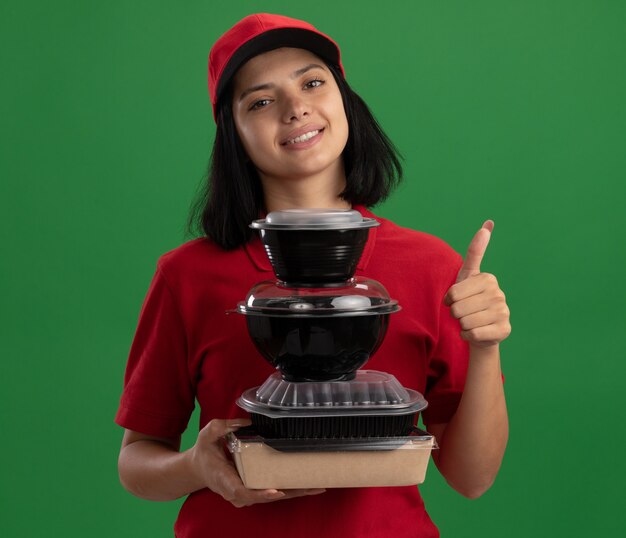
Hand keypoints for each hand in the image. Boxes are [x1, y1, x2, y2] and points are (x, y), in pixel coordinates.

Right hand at [189, 418, 324, 507]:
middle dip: (290, 493)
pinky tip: (309, 485)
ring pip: (273, 496)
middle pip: (266, 497)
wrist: (197, 469)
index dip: (260, 494)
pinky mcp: (253, 490)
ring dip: (295, 492)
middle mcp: (237, 492)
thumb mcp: (207, 434)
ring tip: (318, 486)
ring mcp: (246, 493)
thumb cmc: (204, 452)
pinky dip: (291, 490)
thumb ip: (223, 427)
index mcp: (225, 480)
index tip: (276, 491)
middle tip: (312, 486)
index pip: (243, 492)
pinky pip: (273, 492)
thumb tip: (246, 422)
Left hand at [444, 220, 510, 347]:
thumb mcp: (468, 276)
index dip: (449, 300)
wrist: (482, 331)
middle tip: (465, 312)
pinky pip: (472, 334)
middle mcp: (499, 294)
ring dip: (462, 325)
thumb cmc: (471, 300)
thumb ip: (476, 251)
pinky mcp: (504, 330)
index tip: (457, 299)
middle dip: (456, 314)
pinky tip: (475, 332)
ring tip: (471, 321)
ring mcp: (503, 312)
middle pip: (458, 309)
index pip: (453, 293)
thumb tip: (488, 222)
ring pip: (465, 322)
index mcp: (488, 279)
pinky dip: (467, 336)